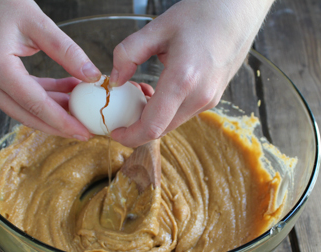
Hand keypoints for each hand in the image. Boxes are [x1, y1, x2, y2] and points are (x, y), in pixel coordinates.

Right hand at [0, 0, 100, 140]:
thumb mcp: (38, 22)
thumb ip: (66, 51)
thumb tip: (92, 76)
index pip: (35, 105)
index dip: (62, 121)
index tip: (83, 132)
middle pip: (28, 115)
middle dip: (57, 125)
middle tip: (84, 131)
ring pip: (23, 109)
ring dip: (51, 111)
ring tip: (79, 107)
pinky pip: (19, 97)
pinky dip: (42, 97)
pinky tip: (64, 92)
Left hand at [109, 0, 274, 147]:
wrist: (239, 10)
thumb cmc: (202, 14)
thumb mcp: (157, 28)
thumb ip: (129, 54)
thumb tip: (114, 79)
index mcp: (183, 80)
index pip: (152, 126)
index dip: (130, 136)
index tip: (115, 132)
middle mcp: (200, 96)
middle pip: (161, 129)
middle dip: (137, 125)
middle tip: (124, 105)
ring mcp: (209, 99)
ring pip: (172, 123)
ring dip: (152, 116)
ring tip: (141, 91)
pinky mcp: (213, 97)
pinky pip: (183, 113)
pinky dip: (166, 109)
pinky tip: (159, 90)